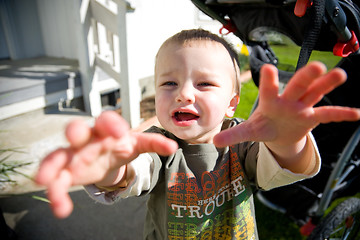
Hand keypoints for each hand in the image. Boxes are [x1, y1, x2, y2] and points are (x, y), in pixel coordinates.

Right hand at [36, 111, 177, 217]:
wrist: (107, 156)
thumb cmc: (121, 145)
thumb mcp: (138, 144)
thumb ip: (154, 143)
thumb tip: (174, 147)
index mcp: (107, 129)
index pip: (107, 121)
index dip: (112, 123)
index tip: (120, 132)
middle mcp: (88, 138)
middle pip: (77, 130)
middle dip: (75, 131)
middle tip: (74, 136)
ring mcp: (74, 154)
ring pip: (58, 156)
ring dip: (51, 166)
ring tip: (45, 180)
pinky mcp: (67, 171)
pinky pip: (58, 181)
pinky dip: (57, 194)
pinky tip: (61, 209)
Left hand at [214, 61, 359, 147]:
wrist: (279, 131)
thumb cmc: (264, 126)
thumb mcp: (250, 132)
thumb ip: (234, 135)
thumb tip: (214, 142)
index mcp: (270, 102)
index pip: (269, 90)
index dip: (269, 81)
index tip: (269, 69)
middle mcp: (288, 99)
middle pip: (298, 85)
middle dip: (306, 77)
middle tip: (317, 66)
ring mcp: (303, 106)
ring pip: (316, 92)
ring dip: (327, 84)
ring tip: (339, 74)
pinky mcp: (313, 116)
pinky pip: (329, 114)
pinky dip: (341, 114)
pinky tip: (356, 114)